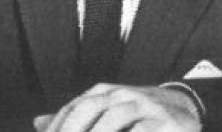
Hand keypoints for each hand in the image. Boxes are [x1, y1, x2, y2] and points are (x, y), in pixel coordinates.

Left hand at [33, 83, 200, 131]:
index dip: (58, 127)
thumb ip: (75, 117)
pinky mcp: (166, 121)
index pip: (73, 108)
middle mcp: (122, 95)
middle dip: (72, 131)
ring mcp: (144, 105)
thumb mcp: (106, 111)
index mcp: (104, 93)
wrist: (184, 108)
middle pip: (89, 109)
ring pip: (115, 119)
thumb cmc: (138, 114)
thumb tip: (37, 122)